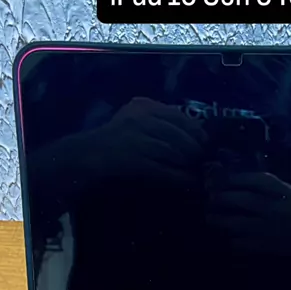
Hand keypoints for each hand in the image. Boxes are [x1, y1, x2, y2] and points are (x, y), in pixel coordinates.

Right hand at [89, 97, 206, 189]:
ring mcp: (136, 139)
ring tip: (198, 173)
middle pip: (179, 134)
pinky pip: (163, 169)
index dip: (196, 131)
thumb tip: (193, 134)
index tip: (205, 142)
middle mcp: (141, 119)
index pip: (179, 116)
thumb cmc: (113, 140)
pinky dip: (178, 177)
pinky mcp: (134, 161)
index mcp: (143, 106)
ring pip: (173, 152)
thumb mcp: (135, 120)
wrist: (85, 155)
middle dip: (195, 149)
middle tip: (204, 161)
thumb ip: (158, 122)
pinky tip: (188, 182)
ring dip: (189, 164)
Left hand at [206, 168, 290, 255]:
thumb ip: (263, 183)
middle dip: (222, 198)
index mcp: (278, 190)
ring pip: (237, 222)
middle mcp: (272, 207)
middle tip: (210, 198)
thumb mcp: (284, 188)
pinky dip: (231, 238)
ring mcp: (267, 228)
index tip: (216, 179)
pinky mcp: (264, 245)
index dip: (231, 179)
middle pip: (241, 200)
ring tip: (210, 217)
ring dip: (220, 220)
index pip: (252, 179)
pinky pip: (241, 242)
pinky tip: (227, 235)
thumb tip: (233, 178)